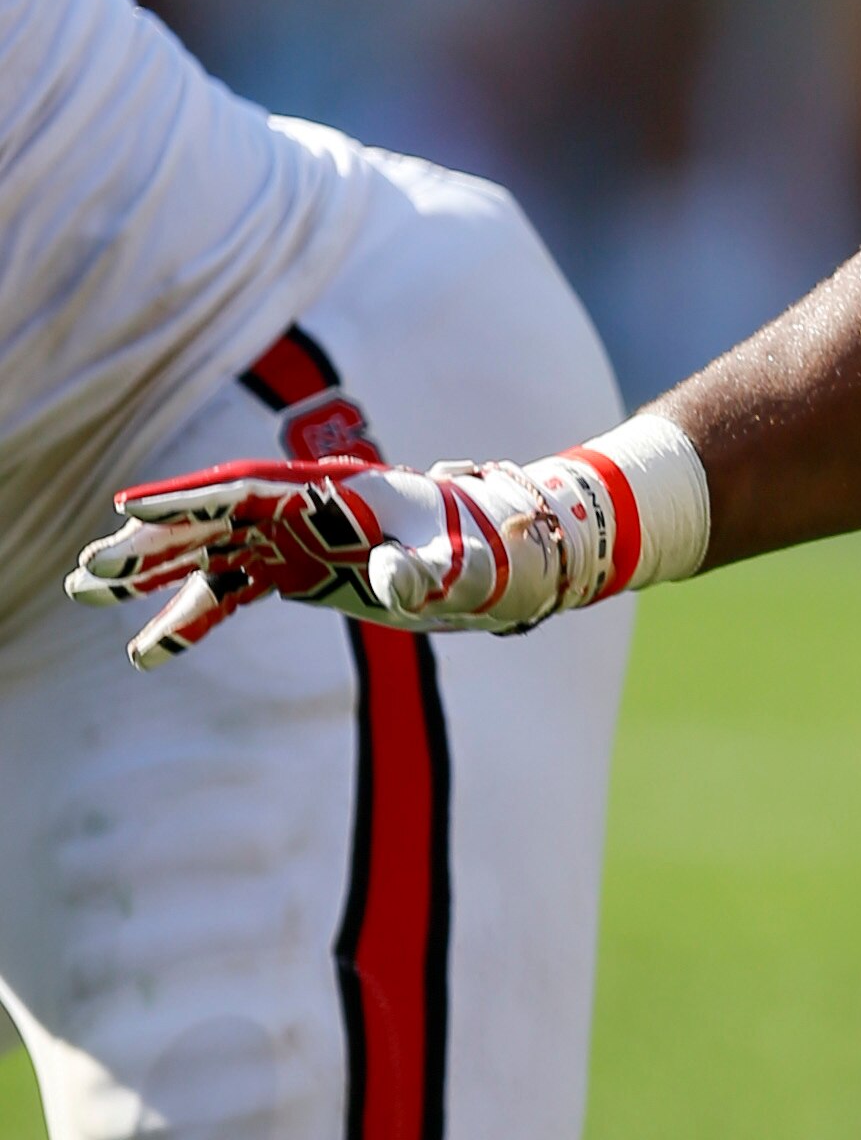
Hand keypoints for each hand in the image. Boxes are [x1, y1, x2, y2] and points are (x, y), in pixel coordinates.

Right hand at [67, 455, 587, 667]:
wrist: (494, 563)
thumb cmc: (478, 553)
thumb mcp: (458, 563)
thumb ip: (427, 569)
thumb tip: (396, 578)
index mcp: (336, 493)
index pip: (249, 489)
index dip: (190, 498)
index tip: (132, 506)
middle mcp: (304, 511)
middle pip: (214, 521)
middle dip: (153, 544)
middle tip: (92, 570)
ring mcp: (295, 541)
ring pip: (210, 555)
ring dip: (153, 576)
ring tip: (88, 593)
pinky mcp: (296, 573)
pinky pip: (232, 594)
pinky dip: (192, 620)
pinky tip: (149, 651)